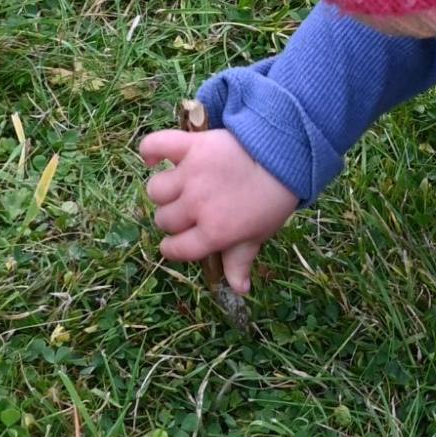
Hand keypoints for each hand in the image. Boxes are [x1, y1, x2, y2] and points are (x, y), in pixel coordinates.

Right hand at [137, 126, 298, 294]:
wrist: (285, 156)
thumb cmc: (272, 200)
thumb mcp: (258, 234)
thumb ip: (240, 261)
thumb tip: (239, 290)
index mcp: (214, 233)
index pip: (176, 250)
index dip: (174, 248)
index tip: (180, 241)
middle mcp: (197, 206)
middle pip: (164, 220)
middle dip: (175, 219)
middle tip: (192, 210)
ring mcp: (191, 175)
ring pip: (156, 190)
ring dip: (165, 191)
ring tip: (181, 186)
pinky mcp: (190, 146)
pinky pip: (154, 145)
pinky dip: (150, 150)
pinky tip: (156, 160)